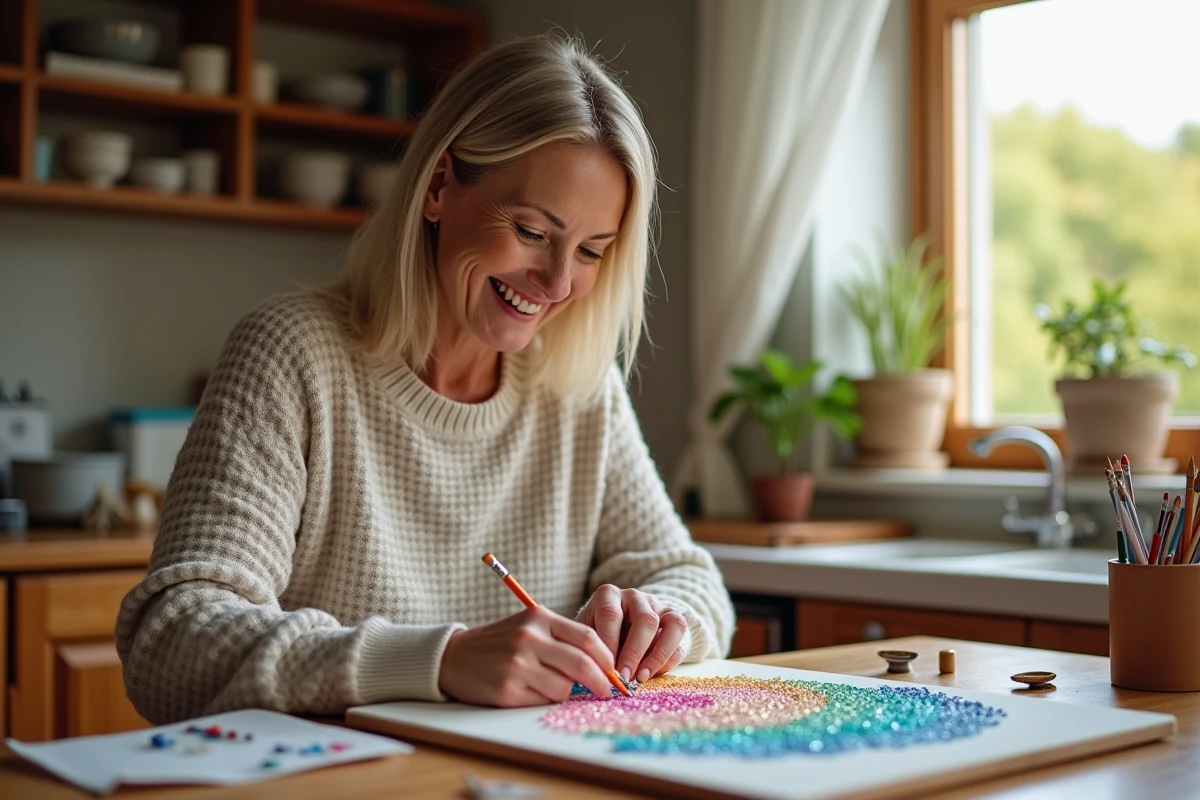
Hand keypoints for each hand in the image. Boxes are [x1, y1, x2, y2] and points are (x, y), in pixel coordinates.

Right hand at [437, 606, 616, 706]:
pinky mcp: (507, 689)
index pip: (587, 638)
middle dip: (601, 682)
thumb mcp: (529, 626)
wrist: (454, 656)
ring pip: (564, 687)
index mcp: (539, 618)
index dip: (607, 658)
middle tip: (607, 690)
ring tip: (548, 684)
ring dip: (566, 691)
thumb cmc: (500, 642)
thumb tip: (602, 665)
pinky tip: (529, 690)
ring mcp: (517, 665)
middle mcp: (529, 639)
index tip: (613, 671)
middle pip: (582, 664)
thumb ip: (562, 639)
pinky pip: (543, 700)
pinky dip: (544, 699)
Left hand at [576, 585, 687, 683]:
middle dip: (635, 653)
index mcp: (609, 595)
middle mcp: (635, 596)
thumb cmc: (595, 633)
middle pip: (645, 620)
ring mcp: (658, 606)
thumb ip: (590, 648)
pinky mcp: (674, 620)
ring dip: (658, 656)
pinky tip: (652, 675)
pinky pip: (680, 639)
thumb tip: (595, 674)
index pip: (611, 614)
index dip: (610, 643)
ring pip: (672, 625)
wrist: (615, 625)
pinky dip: (668, 660)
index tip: (606, 669)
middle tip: (625, 678)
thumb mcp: (585, 634)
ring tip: (642, 678)